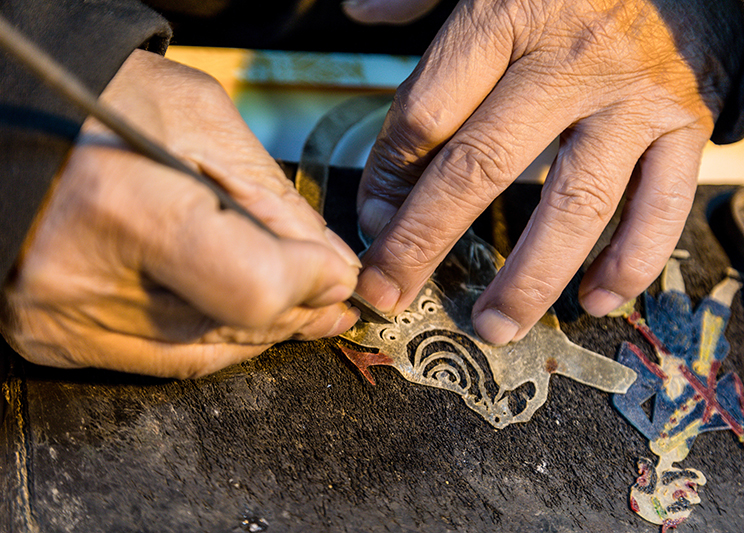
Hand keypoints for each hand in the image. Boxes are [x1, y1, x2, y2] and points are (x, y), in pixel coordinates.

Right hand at [0, 50, 360, 378]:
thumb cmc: (93, 99)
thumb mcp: (197, 118)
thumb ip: (271, 196)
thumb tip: (328, 265)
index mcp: (123, 205)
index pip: (252, 286)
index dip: (308, 284)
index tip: (335, 271)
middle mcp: (82, 277)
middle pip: (234, 326)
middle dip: (299, 308)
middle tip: (330, 294)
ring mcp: (62, 318)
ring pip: (204, 353)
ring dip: (263, 331)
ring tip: (300, 305)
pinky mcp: (53, 339)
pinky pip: (160, 361)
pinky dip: (213, 340)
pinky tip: (241, 317)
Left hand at [350, 0, 723, 343]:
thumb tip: (357, 11)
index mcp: (505, 14)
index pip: (425, 115)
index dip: (387, 176)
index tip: (372, 219)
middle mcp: (567, 62)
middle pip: (479, 168)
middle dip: (425, 242)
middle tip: (389, 293)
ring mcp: (630, 98)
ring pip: (572, 205)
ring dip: (528, 278)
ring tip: (491, 325)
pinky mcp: (685, 123)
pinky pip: (662, 206)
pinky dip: (631, 262)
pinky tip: (595, 299)